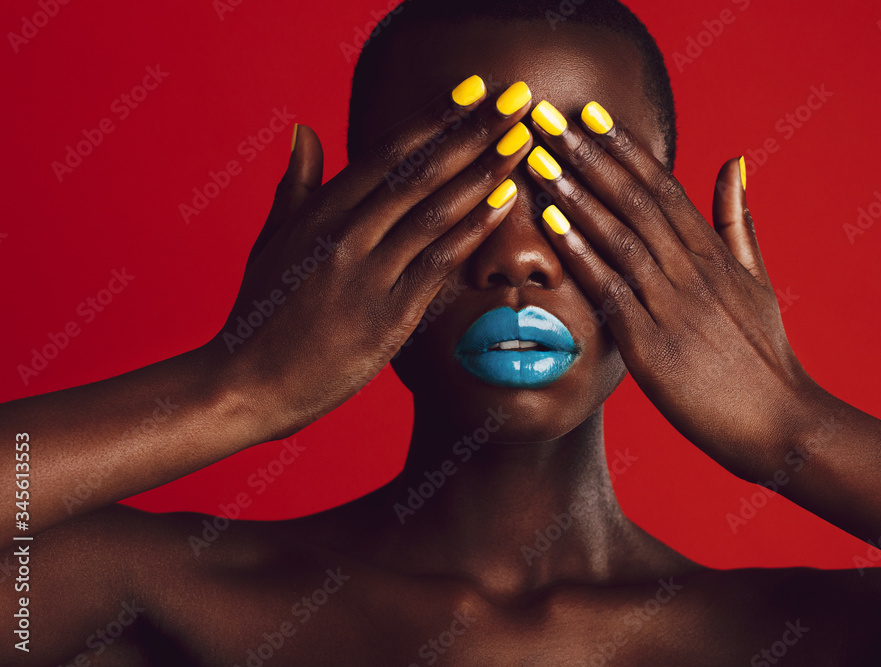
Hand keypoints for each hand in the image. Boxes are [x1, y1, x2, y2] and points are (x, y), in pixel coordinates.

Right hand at [207, 77, 534, 440]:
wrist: (246, 384)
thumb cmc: (260, 314)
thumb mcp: (272, 241)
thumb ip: (296, 185)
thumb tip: (305, 130)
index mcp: (320, 213)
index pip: (388, 155)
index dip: (435, 119)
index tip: (473, 89)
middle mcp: (345, 234)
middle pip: (420, 172)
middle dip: (473, 131)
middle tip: (516, 96)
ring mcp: (367, 274)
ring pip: (435, 211)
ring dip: (484, 172)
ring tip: (523, 140)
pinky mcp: (387, 316)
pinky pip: (438, 263)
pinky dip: (473, 229)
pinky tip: (505, 202)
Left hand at [525, 101, 821, 479]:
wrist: (781, 423)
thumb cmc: (764, 356)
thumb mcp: (757, 279)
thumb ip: (737, 220)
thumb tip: (732, 160)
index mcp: (713, 254)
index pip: (664, 187)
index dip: (624, 148)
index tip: (590, 113)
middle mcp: (692, 270)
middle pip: (635, 200)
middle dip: (589, 155)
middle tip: (549, 118)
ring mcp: (673, 305)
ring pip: (619, 236)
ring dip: (576, 195)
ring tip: (540, 159)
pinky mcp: (653, 345)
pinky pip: (612, 291)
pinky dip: (582, 255)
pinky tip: (552, 226)